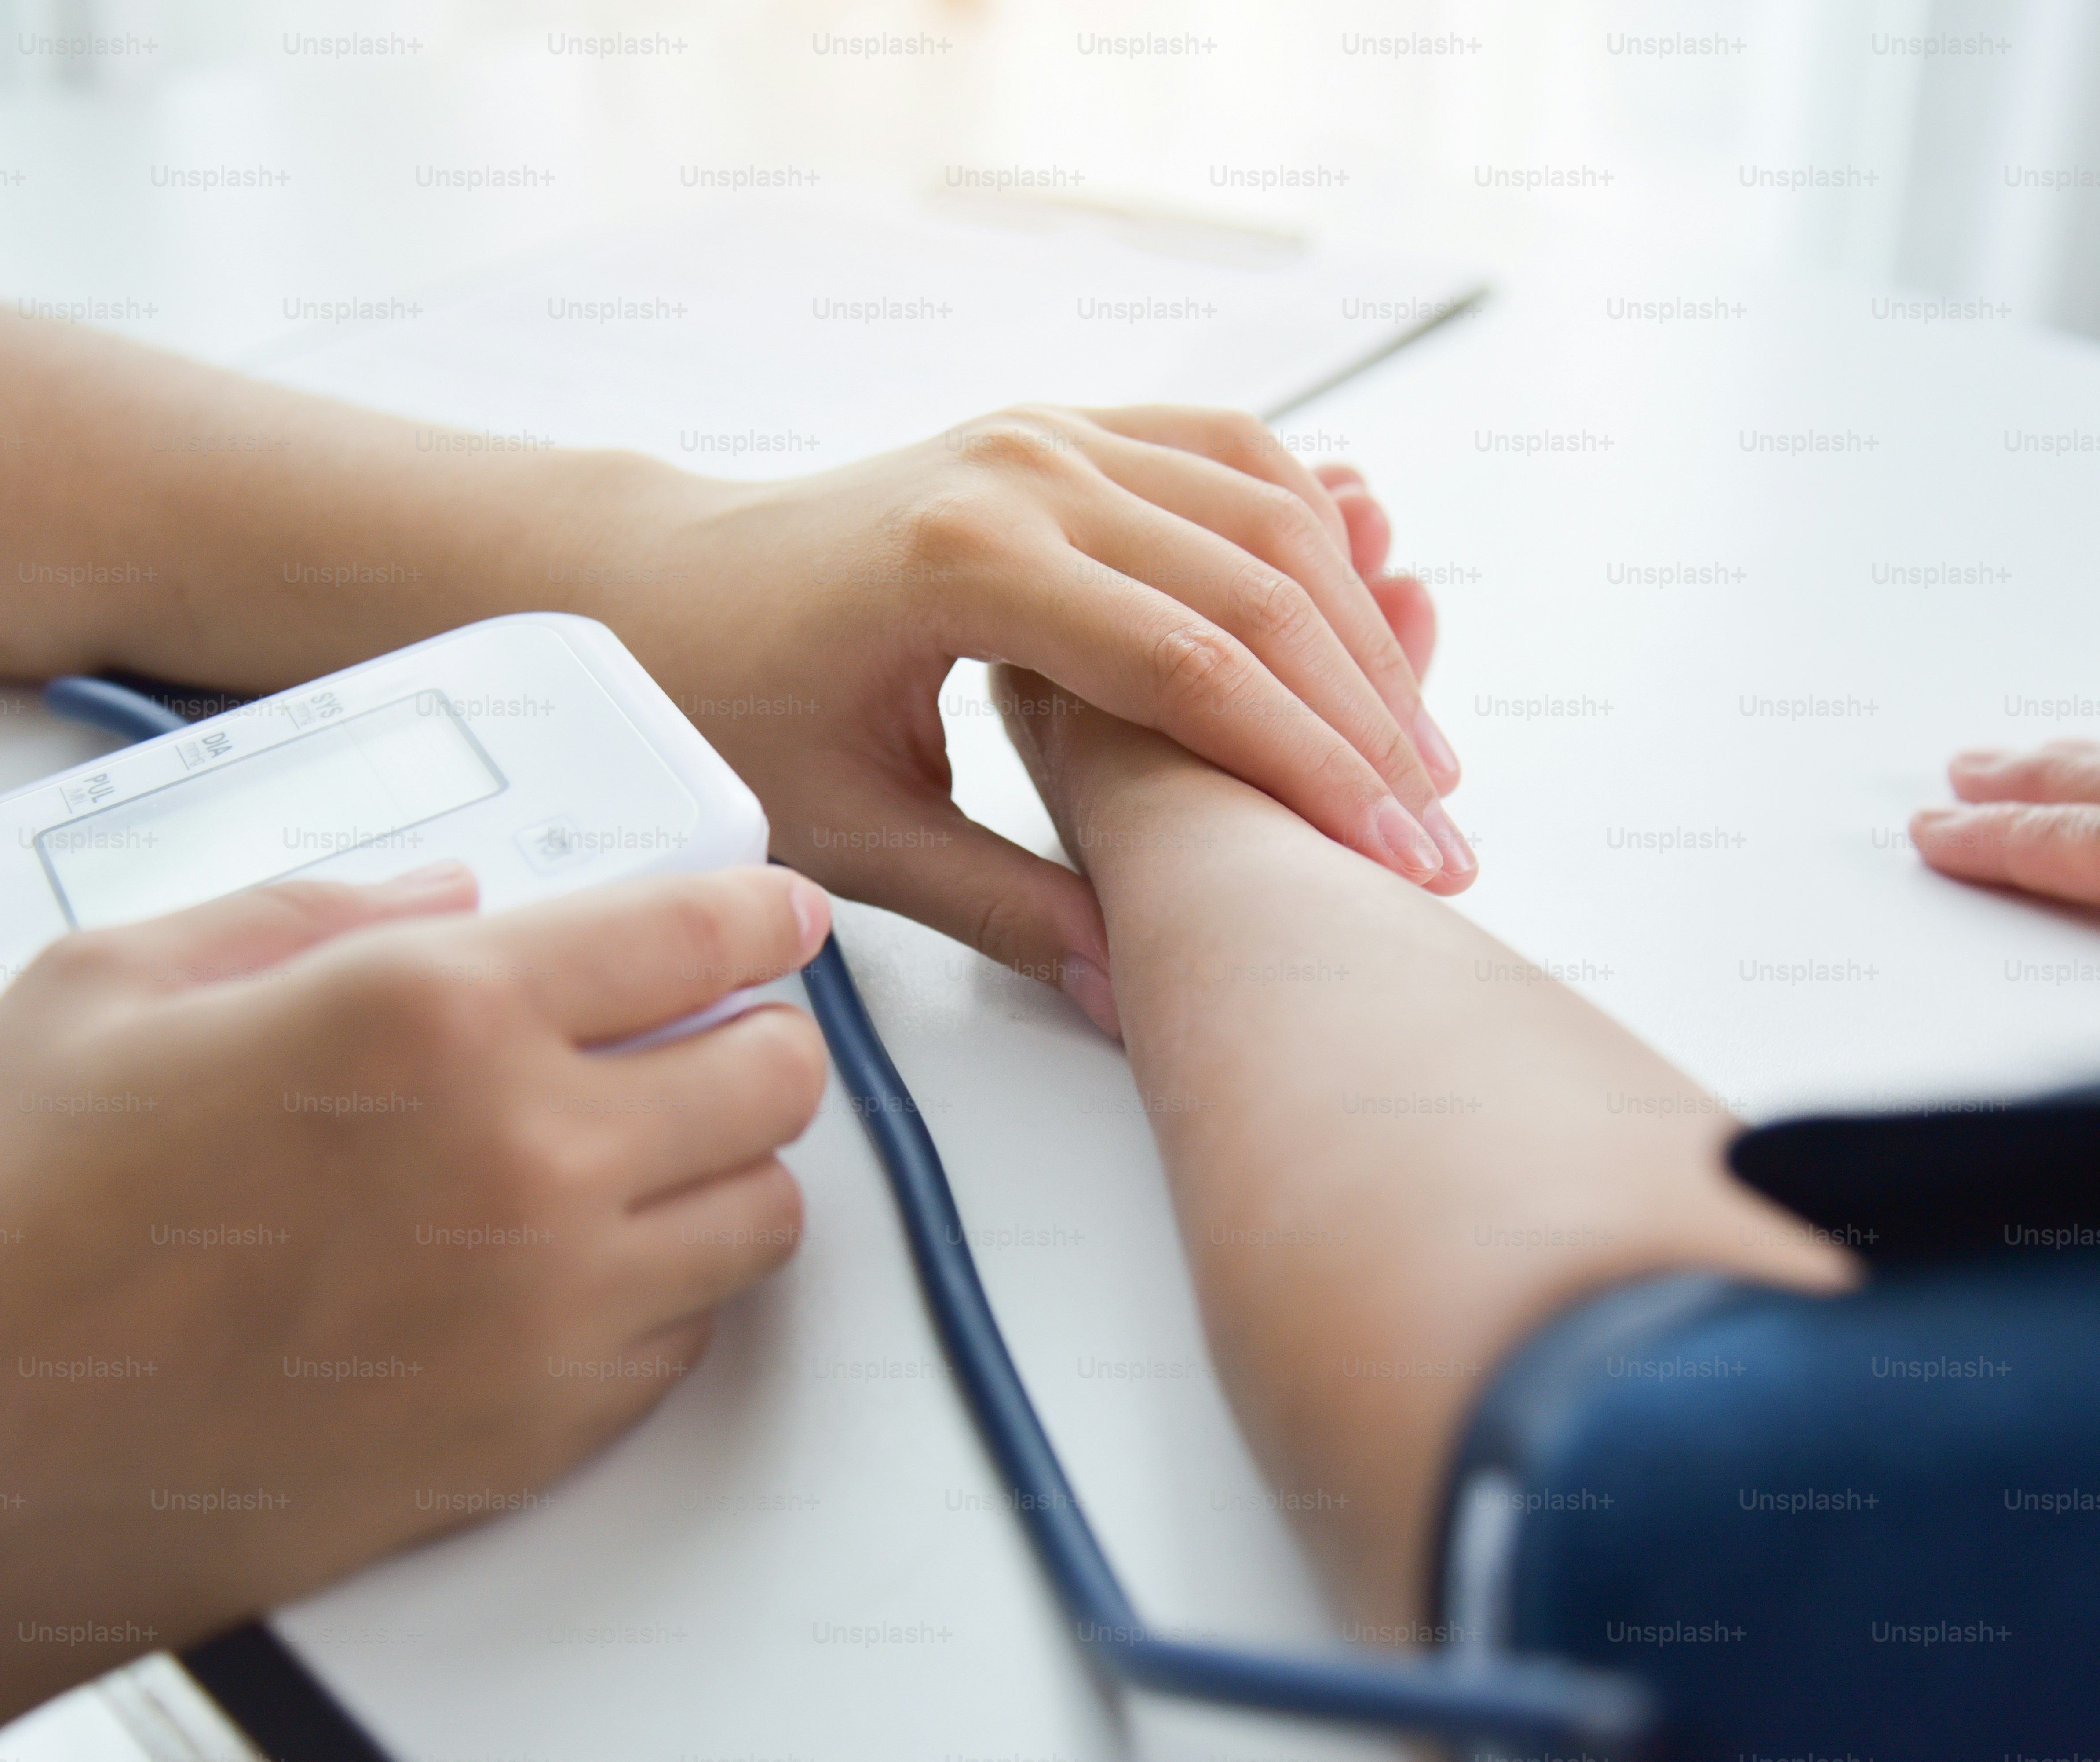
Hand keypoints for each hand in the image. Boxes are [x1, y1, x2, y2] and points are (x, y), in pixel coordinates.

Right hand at [0, 862, 827, 1759]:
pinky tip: (570, 1262)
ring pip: (760, 1216)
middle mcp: (522, 1162)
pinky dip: (662, 1287)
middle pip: (771, 1076)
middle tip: (694, 1030)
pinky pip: (684, 1339)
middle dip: (751, 1034)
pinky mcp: (530, 1437)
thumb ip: (312, 913)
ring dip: (723, 1166)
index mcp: (428, 1016)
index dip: (755, 910)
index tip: (776, 914)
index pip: (694, 932)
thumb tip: (447, 901)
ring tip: (639, 1147)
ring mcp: (542, 1316)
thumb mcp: (115, 982)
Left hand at [581, 407, 1471, 1033]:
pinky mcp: (1060, 432)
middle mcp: (1022, 470)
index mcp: (965, 561)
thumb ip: (1004, 906)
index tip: (1399, 862)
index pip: (1194, 670)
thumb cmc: (729, 702)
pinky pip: (1226, 457)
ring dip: (1359, 629)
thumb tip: (1135, 991)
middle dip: (1366, 719)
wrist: (658, 583)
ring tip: (1420, 750)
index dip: (1312, 772)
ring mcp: (1046, 433)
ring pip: (1266, 511)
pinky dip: (1310, 530)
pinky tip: (1362, 613)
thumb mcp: (852, 830)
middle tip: (1442, 831)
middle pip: (1256, 587)